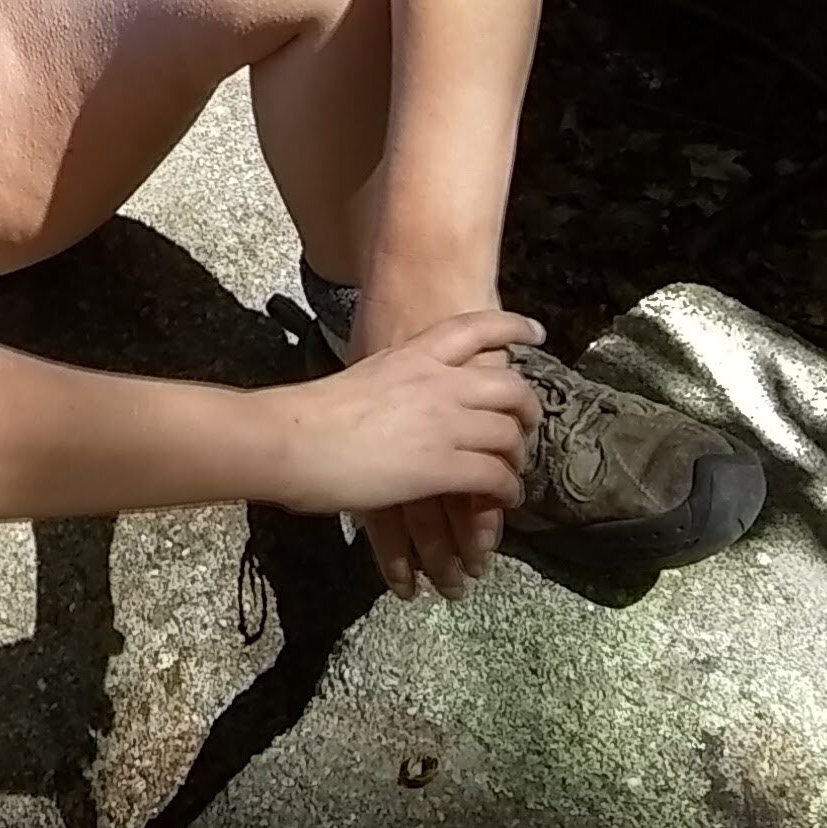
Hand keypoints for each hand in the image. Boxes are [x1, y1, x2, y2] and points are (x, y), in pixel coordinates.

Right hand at [269, 312, 541, 599]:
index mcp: (413, 354)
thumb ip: (393, 380)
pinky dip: (507, 491)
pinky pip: (495, 476)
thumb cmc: (310, 411)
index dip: (512, 328)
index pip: (475, 328)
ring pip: (509, 434)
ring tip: (513, 474)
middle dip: (527, 407)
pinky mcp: (443, 465)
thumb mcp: (362, 376)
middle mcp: (438, 382)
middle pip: (509, 385)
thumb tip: (396, 392)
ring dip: (518, 458)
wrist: (291, 438)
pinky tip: (501, 499)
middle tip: (527, 424)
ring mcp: (444, 423)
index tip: (535, 334)